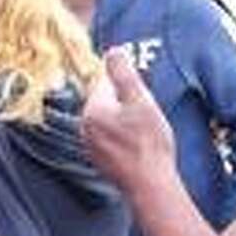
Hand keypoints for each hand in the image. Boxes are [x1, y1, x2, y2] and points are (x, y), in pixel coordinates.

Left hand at [82, 48, 176, 197]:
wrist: (151, 185)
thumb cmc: (148, 144)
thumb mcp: (140, 101)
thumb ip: (123, 73)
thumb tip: (112, 50)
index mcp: (92, 110)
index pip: (106, 82)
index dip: (129, 87)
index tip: (142, 100)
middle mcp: (85, 128)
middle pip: (107, 101)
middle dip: (127, 104)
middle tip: (146, 119)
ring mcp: (91, 146)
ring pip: (110, 121)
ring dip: (127, 122)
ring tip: (145, 135)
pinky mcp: (100, 160)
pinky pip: (112, 139)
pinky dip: (125, 139)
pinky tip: (140, 148)